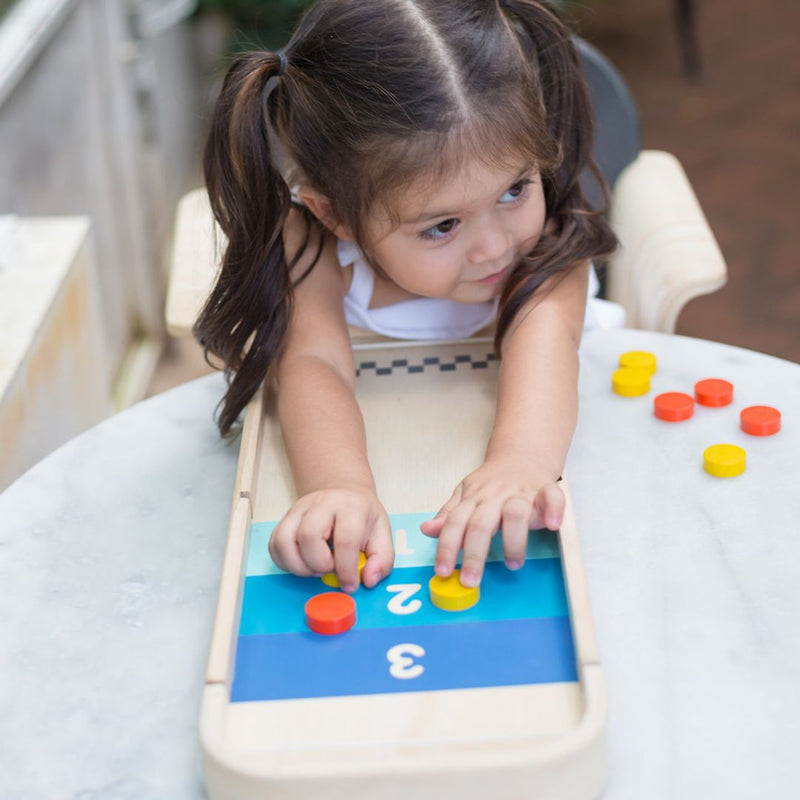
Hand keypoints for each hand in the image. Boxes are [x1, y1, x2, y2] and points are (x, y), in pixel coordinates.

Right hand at [268, 488, 393, 591]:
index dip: (346, 569)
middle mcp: (321, 503)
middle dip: (319, 564)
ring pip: (284, 540)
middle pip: (308, 536)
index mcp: (350, 506)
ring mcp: (298, 510)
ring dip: (298, 566)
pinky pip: (274, 545)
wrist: (343, 493)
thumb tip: (369, 580)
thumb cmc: (362, 516)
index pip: (345, 539)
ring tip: (316, 569)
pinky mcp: (284, 520)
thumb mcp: (382, 533)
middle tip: (330, 570)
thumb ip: (382, 559)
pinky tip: (303, 564)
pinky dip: (286, 562)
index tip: (349, 585)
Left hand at [420, 459, 564, 587]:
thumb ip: (449, 515)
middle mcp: (494, 497)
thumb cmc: (491, 483)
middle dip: (474, 555)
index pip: (454, 523)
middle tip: (470, 581)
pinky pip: (552, 497)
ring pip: (515, 514)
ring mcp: (520, 494)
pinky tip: (552, 525)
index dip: (446, 547)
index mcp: (473, 499)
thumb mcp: (465, 495)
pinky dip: (554, 510)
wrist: (521, 455)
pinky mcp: (545, 490)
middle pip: (481, 524)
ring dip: (513, 541)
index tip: (442, 571)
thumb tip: (426, 530)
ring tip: (512, 564)